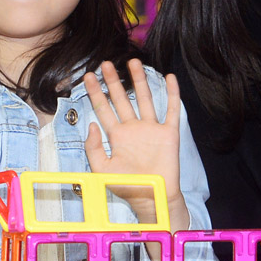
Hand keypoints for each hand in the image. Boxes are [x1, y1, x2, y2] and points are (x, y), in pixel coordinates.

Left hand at [84, 59, 185, 228]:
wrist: (153, 198)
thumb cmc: (128, 187)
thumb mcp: (102, 170)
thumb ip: (94, 148)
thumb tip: (92, 124)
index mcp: (117, 136)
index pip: (103, 109)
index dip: (96, 93)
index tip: (88, 76)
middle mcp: (133, 128)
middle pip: (122, 99)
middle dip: (114, 81)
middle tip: (106, 63)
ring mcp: (151, 129)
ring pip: (145, 98)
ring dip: (139, 80)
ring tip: (134, 61)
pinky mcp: (168, 133)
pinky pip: (171, 110)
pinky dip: (172, 94)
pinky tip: (169, 78)